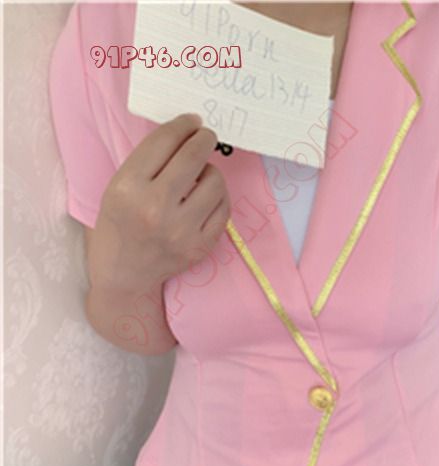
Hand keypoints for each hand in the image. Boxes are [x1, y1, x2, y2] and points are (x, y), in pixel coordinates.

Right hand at [88, 113, 230, 292]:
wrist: (125, 274)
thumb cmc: (120, 224)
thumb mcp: (119, 186)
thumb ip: (149, 161)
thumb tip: (187, 131)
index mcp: (128, 187)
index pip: (165, 141)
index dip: (183, 125)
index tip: (192, 121)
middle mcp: (155, 208)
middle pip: (194, 156)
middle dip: (204, 138)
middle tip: (205, 136)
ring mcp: (181, 230)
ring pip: (215, 181)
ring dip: (211, 170)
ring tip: (200, 175)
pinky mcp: (200, 246)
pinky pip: (223, 208)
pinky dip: (218, 196)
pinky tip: (207, 197)